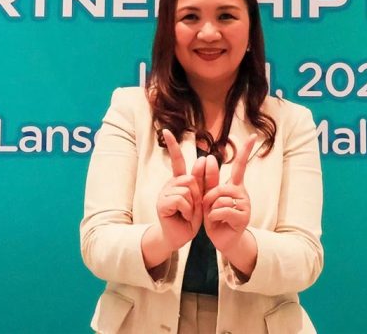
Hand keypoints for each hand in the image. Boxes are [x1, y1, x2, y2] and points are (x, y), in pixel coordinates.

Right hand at [155, 129, 204, 251]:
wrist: (179, 236)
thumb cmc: (190, 217)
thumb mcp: (201, 198)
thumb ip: (204, 180)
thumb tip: (203, 158)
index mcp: (179, 180)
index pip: (176, 159)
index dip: (172, 145)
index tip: (166, 131)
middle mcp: (171, 184)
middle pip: (191, 179)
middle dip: (198, 195)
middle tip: (193, 208)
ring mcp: (165, 193)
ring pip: (188, 190)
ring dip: (193, 205)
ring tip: (187, 214)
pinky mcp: (162, 203)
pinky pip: (182, 200)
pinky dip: (188, 210)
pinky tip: (183, 217)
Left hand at [202, 134, 256, 253]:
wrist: (224, 240)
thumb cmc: (216, 218)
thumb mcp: (208, 198)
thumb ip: (207, 181)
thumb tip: (208, 158)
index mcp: (234, 186)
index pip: (240, 166)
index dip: (245, 151)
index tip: (254, 136)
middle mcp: (242, 192)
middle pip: (219, 188)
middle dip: (208, 200)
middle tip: (209, 210)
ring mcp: (245, 204)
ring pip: (220, 200)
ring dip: (210, 210)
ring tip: (216, 217)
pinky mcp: (243, 216)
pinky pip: (222, 211)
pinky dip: (214, 217)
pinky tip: (218, 222)